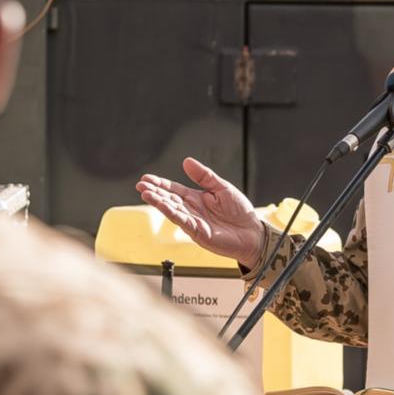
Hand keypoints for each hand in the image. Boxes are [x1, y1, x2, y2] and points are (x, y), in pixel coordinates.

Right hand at [136, 158, 265, 265]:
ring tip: (145, 194)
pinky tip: (162, 206)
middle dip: (154, 192)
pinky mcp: (199, 233)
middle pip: (169, 199)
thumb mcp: (222, 187)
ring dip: (158, 202)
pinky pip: (183, 222)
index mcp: (197, 198)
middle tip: (140, 185)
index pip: (174, 190)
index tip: (146, 178)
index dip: (160, 184)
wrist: (253, 233)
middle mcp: (192, 210)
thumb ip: (204, 176)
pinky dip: (172, 213)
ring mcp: (194, 222)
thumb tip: (187, 161)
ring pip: (172, 210)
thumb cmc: (240, 212)